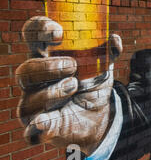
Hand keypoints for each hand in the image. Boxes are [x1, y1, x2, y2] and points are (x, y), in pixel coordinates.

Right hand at [15, 16, 121, 155]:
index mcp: (46, 58)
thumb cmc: (91, 85)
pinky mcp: (40, 128)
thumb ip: (107, 52)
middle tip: (73, 66)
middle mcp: (35, 81)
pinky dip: (38, 126)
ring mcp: (34, 105)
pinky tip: (44, 122)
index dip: (40, 29)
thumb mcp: (100, 67)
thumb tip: (114, 39)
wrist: (97, 117)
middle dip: (49, 66)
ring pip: (30, 98)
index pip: (32, 36)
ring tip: (74, 86)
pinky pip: (32, 130)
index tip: (58, 33)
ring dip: (53, 92)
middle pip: (27, 70)